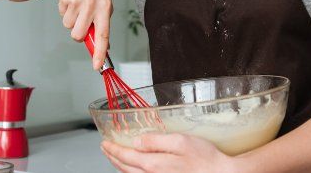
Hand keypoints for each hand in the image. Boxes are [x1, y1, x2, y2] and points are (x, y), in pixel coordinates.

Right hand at [56, 0, 112, 69]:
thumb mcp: (102, 4)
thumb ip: (101, 24)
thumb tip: (103, 48)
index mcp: (105, 7)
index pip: (103, 34)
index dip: (100, 52)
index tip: (97, 66)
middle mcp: (92, 4)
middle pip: (78, 35)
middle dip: (76, 32)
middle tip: (80, 20)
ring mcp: (78, 0)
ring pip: (68, 26)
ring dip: (70, 19)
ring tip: (76, 4)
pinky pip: (62, 15)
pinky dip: (64, 10)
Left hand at [100, 133, 244, 172]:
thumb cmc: (206, 159)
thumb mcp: (181, 141)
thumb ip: (156, 141)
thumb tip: (137, 141)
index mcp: (154, 164)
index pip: (126, 156)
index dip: (113, 149)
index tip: (104, 143)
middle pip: (126, 167)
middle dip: (113, 157)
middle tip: (106, 148)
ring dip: (122, 166)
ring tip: (116, 157)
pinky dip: (133, 172)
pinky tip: (135, 168)